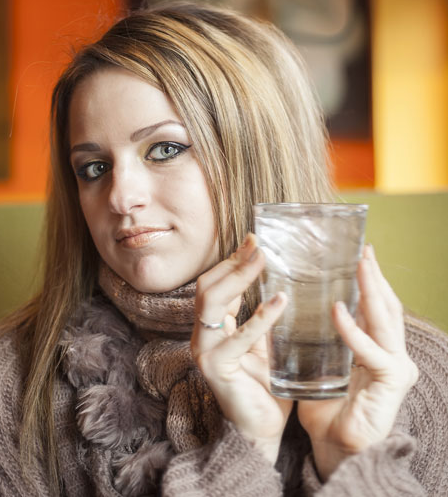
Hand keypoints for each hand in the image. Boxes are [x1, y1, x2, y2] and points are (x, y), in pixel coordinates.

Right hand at [191, 233, 292, 463]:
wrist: (260, 428)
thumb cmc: (265, 385)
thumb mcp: (264, 343)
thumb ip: (263, 318)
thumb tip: (280, 284)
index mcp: (214, 327)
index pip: (215, 284)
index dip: (233, 261)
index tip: (254, 240)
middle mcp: (203, 335)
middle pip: (208, 287)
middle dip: (233, 263)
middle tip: (258, 244)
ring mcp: (205, 351)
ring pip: (211, 303)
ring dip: (238, 278)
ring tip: (262, 260)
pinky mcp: (217, 368)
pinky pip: (238, 338)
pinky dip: (259, 318)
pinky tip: (280, 301)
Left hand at [297, 245, 418, 480]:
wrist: (334, 443)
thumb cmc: (326, 402)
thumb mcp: (323, 360)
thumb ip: (321, 336)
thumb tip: (298, 304)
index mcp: (376, 346)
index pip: (376, 306)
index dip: (370, 280)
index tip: (360, 253)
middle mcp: (391, 353)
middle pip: (386, 306)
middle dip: (376, 277)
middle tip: (365, 250)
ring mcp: (395, 367)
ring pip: (386, 320)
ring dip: (372, 290)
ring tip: (361, 265)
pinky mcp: (391, 383)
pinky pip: (371, 352)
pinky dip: (354, 330)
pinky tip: (337, 310)